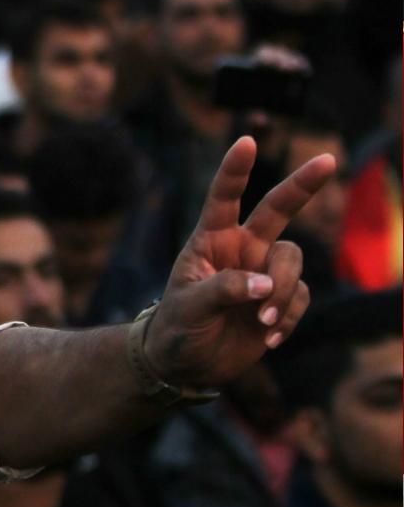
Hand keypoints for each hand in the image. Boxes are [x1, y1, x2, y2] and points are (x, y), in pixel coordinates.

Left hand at [150, 136, 332, 390]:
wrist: (189, 364)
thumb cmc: (178, 327)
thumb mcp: (190, 308)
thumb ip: (223, 290)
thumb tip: (263, 283)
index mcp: (210, 240)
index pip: (223, 198)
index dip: (235, 171)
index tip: (246, 142)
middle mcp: (242, 248)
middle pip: (278, 208)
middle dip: (303, 184)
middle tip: (328, 159)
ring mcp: (264, 271)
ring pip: (293, 262)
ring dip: (282, 293)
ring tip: (260, 323)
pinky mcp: (280, 299)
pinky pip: (299, 298)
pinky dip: (287, 319)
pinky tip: (268, 340)